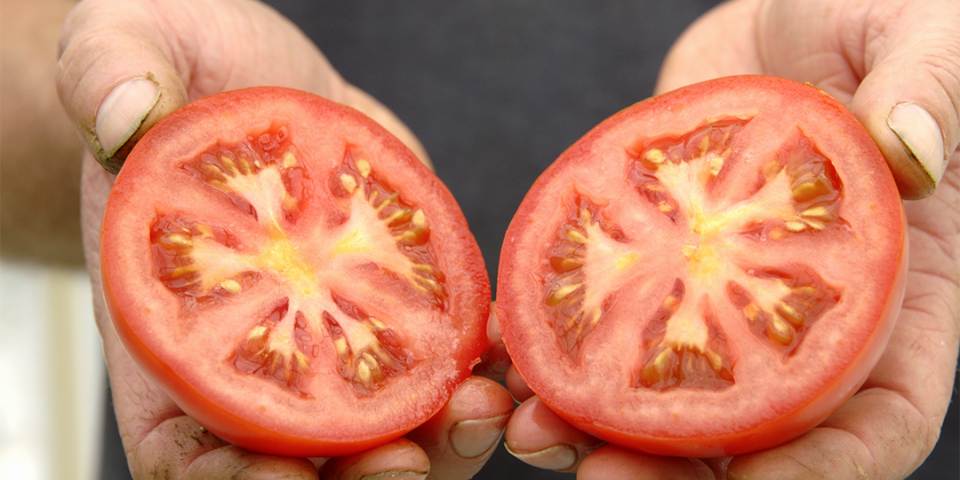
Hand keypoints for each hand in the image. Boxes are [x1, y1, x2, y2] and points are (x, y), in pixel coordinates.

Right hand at [58, 1, 511, 477]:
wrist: (251, 75)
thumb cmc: (170, 68)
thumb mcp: (123, 38)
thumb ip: (108, 68)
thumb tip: (124, 109)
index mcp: (169, 331)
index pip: (183, 451)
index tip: (282, 478)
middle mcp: (255, 356)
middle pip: (301, 464)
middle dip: (356, 475)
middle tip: (405, 460)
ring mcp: (334, 336)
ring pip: (385, 430)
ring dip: (436, 439)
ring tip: (479, 406)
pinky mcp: (397, 300)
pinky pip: (441, 354)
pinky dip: (477, 365)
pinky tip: (506, 344)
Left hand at [503, 0, 958, 477]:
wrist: (788, 15)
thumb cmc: (879, 22)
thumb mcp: (926, 30)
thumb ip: (931, 85)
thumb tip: (913, 150)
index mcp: (894, 295)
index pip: (878, 421)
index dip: (820, 472)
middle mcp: (804, 319)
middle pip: (750, 434)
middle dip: (675, 473)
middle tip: (598, 478)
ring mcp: (721, 297)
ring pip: (664, 393)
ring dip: (594, 425)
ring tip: (527, 425)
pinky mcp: (657, 261)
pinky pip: (604, 316)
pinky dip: (552, 340)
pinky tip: (504, 347)